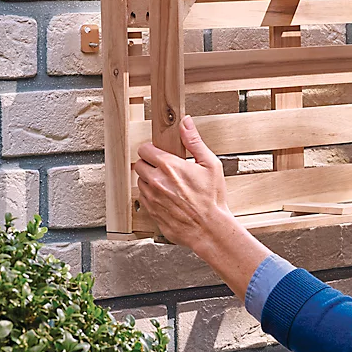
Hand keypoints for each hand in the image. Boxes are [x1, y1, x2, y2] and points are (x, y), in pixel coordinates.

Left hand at [132, 116, 232, 249]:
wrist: (209, 229)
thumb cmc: (212, 199)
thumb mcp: (210, 165)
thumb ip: (194, 142)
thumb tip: (186, 122)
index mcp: (169, 166)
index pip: (144, 149)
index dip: (152, 150)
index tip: (160, 153)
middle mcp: (156, 181)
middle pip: (139, 164)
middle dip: (149, 164)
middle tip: (164, 169)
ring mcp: (151, 197)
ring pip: (140, 182)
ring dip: (149, 181)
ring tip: (167, 185)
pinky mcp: (151, 211)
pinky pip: (143, 198)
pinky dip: (151, 196)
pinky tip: (167, 198)